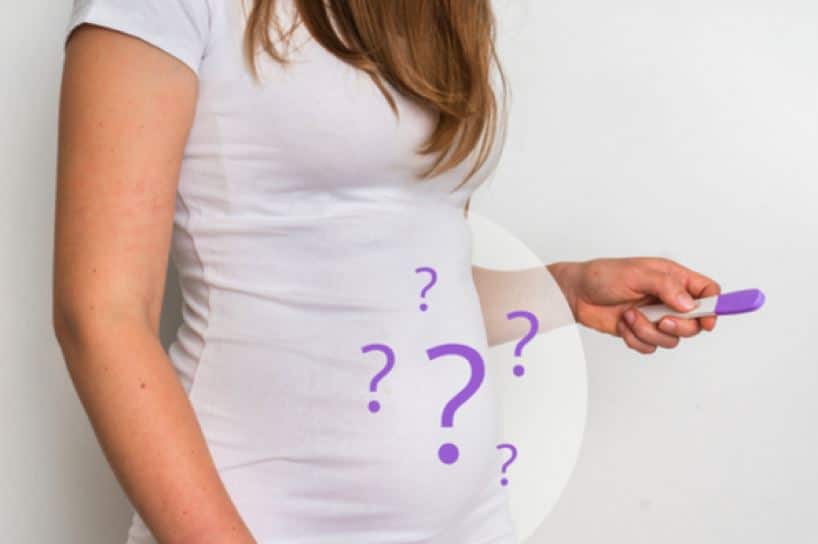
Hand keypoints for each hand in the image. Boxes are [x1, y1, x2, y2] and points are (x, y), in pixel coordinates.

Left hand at [549, 257, 720, 353]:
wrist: (576, 294)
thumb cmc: (604, 276)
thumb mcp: (637, 273)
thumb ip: (666, 287)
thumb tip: (689, 304)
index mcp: (674, 279)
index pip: (707, 292)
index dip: (714, 307)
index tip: (706, 320)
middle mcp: (668, 300)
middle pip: (694, 323)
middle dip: (678, 326)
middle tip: (662, 321)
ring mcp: (654, 318)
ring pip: (671, 340)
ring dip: (648, 331)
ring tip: (629, 315)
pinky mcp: (640, 332)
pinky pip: (650, 347)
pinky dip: (635, 339)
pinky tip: (622, 324)